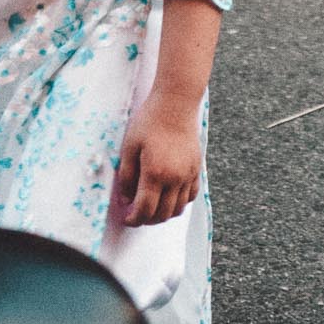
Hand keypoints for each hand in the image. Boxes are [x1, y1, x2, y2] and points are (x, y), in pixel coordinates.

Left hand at [117, 96, 202, 227]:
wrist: (176, 102)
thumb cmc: (149, 121)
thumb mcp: (129, 146)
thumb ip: (126, 176)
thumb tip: (126, 199)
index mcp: (155, 173)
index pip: (144, 209)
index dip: (134, 219)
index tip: (127, 219)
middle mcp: (175, 178)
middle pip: (162, 214)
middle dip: (147, 220)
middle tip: (137, 215)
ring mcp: (188, 174)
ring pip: (178, 209)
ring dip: (164, 215)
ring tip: (152, 209)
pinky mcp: (197, 168)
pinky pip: (191, 195)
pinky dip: (180, 203)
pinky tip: (169, 197)